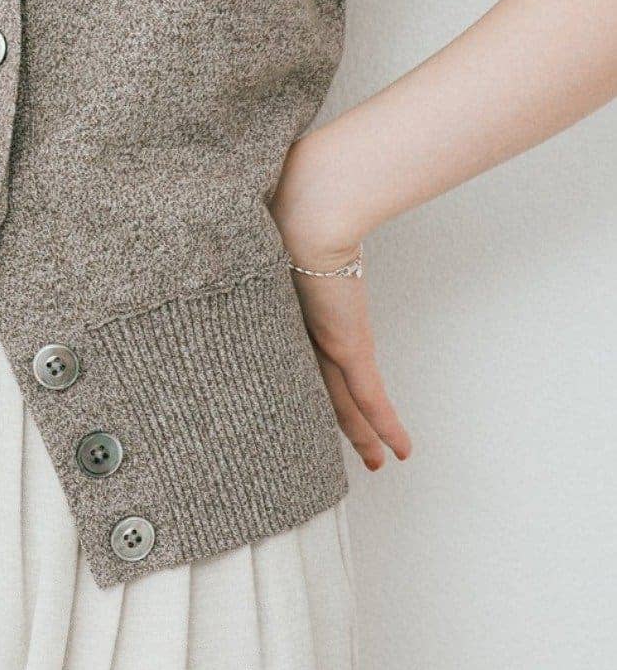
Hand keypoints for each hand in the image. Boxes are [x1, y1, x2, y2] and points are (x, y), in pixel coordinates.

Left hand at [270, 204, 412, 473]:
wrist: (302, 212)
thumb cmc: (287, 207)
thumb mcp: (282, 230)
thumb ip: (284, 235)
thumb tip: (271, 210)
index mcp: (281, 309)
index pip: (296, 356)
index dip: (304, 384)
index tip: (308, 403)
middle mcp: (297, 334)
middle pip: (317, 390)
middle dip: (333, 422)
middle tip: (348, 448)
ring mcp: (324, 343)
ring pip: (342, 403)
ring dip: (362, 434)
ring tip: (373, 461)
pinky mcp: (346, 346)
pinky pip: (370, 399)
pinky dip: (386, 426)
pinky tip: (399, 451)